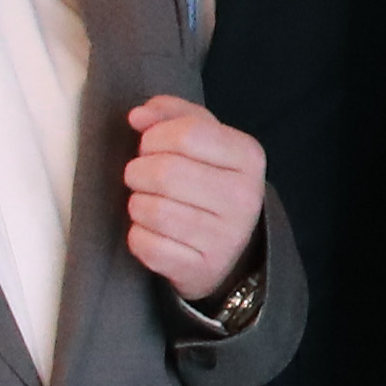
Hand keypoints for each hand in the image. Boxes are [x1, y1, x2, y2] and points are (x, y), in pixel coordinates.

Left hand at [124, 96, 265, 299]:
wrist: (230, 249)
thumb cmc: (207, 183)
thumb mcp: (203, 140)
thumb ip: (172, 115)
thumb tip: (138, 116)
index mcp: (249, 157)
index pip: (187, 133)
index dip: (154, 137)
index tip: (151, 147)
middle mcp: (245, 198)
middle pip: (164, 172)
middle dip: (137, 171)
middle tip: (141, 177)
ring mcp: (226, 238)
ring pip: (149, 209)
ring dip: (136, 204)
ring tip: (148, 204)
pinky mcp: (202, 269)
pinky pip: (145, 244)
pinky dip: (137, 236)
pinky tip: (153, 233)